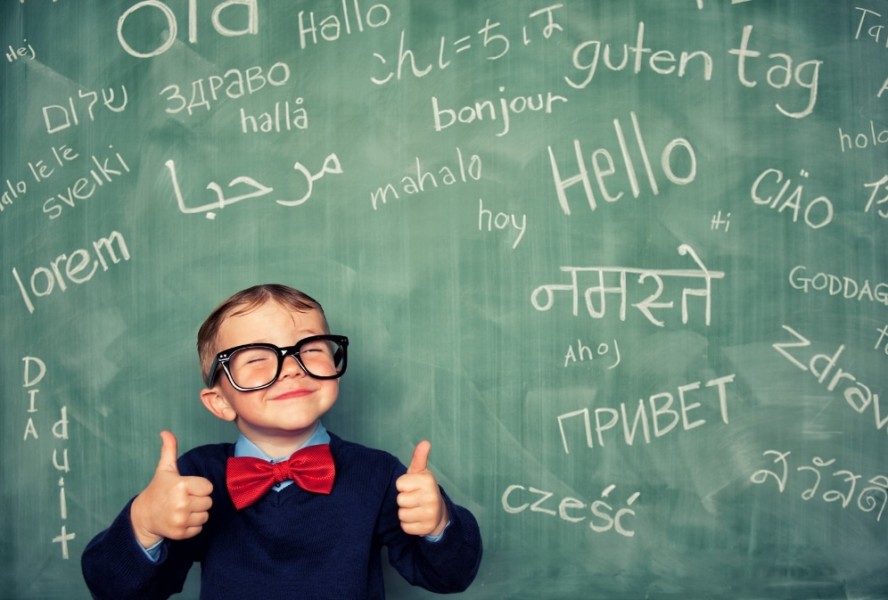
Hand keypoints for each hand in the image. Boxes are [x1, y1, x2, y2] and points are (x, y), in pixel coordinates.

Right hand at [130, 431, 212, 547]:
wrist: (144, 515)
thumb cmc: (158, 489)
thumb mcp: (165, 469)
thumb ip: (169, 450)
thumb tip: (165, 432)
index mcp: (181, 485)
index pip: (207, 487)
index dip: (199, 487)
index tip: (187, 488)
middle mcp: (181, 503)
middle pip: (208, 502)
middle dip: (199, 500)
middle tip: (184, 499)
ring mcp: (180, 520)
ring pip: (205, 515)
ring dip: (197, 513)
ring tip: (182, 509)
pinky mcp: (180, 533)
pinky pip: (199, 528)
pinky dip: (192, 525)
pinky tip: (181, 519)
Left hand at [395, 440, 448, 536]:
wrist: (439, 513)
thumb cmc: (423, 489)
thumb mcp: (420, 473)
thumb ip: (419, 458)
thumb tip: (425, 442)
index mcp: (428, 480)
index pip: (399, 484)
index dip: (403, 486)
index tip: (412, 487)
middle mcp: (431, 496)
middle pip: (400, 500)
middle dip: (404, 500)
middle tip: (414, 499)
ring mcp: (430, 513)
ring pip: (402, 514)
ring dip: (405, 513)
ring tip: (415, 509)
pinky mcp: (426, 528)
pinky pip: (405, 527)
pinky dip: (408, 524)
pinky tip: (417, 519)